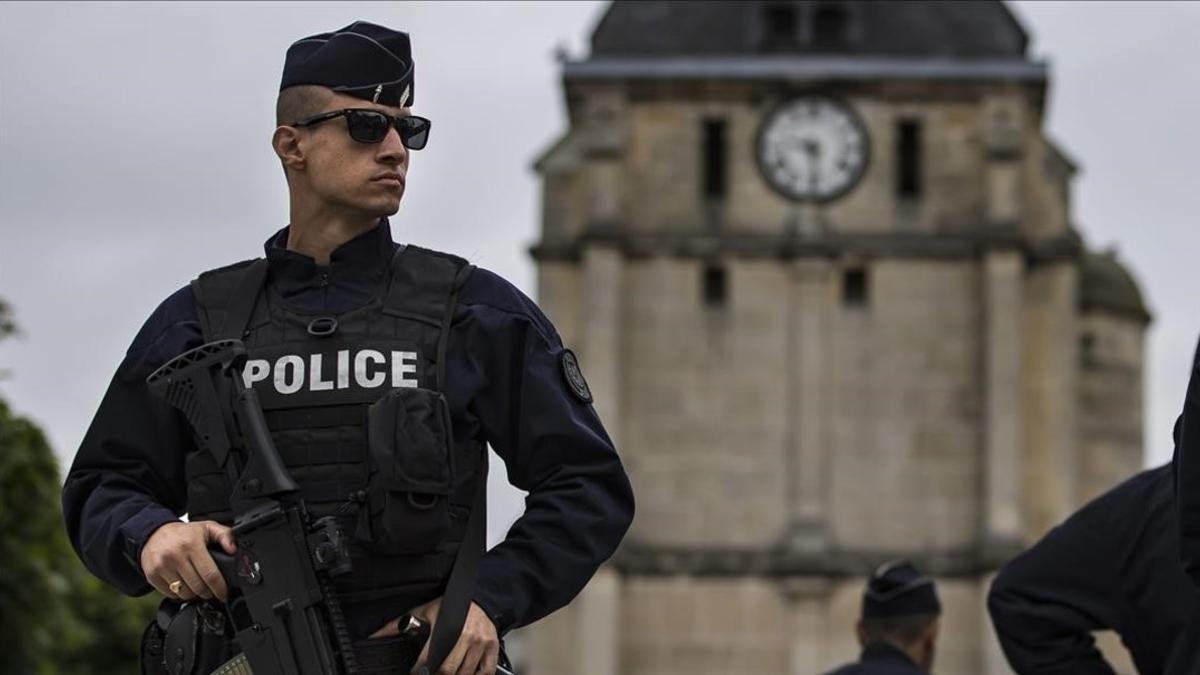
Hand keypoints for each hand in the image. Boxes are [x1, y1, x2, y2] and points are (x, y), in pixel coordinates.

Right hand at [139, 520, 236, 601]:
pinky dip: (179, 593)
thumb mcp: (207, 527)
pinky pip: (171, 594)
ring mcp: (162, 566)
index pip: (210, 574)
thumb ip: (225, 535)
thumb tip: (233, 549)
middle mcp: (175, 556)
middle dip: (208, 592)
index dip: (219, 588)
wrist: (153, 533)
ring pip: (185, 593)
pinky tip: (183, 583)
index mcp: (191, 545)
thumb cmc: (183, 533)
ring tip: (196, 584)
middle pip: (198, 587)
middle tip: (210, 589)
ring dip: (194, 594)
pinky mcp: (152, 575)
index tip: (224, 594)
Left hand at [370, 597, 499, 674]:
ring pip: (465, 673)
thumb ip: (396, 626)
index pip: (428, 658)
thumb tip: (374, 637)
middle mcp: (464, 635)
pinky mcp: (491, 647)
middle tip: (432, 674)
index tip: (416, 673)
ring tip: (446, 673)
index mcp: (445, 627)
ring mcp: (480, 642)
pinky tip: (467, 673)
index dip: (419, 671)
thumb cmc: (451, 606)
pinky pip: (485, 672)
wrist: (480, 598)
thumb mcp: (422, 612)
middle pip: (447, 670)